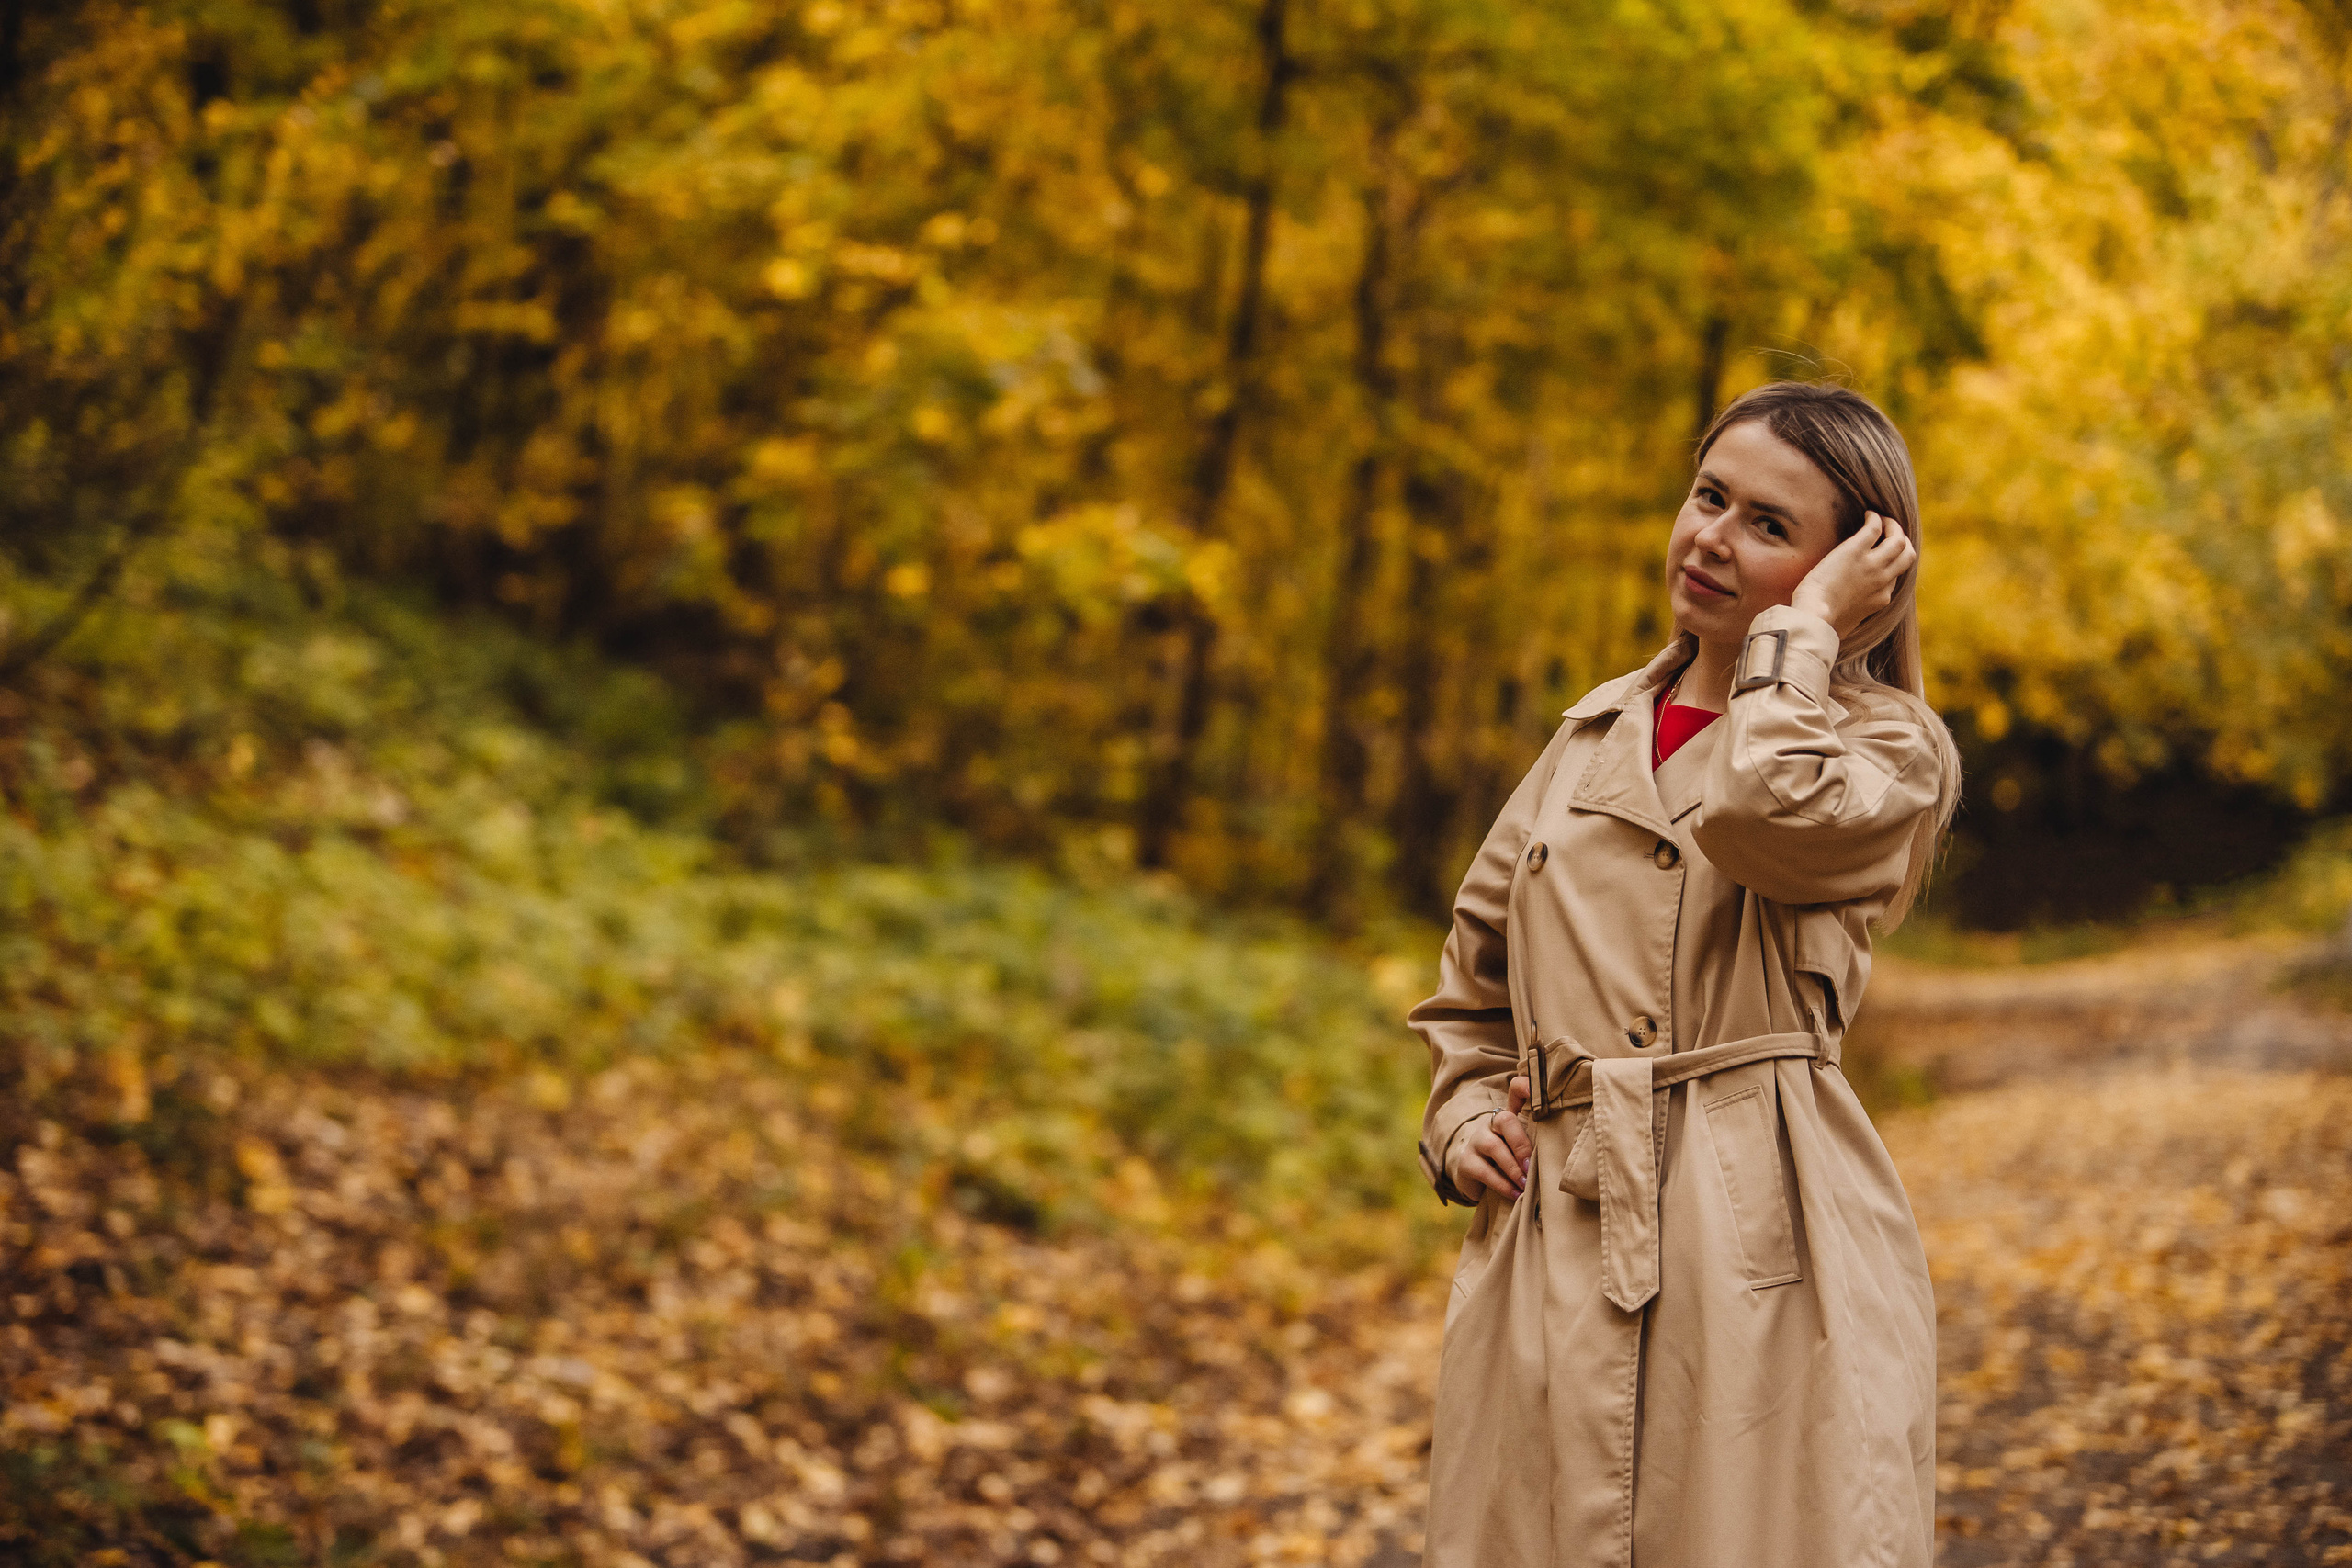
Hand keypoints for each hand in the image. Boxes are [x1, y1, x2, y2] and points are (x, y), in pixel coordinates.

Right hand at [1450, 1074, 1533, 1201]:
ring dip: (1513, 1167)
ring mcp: (1477, 1141)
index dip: (1526, 1087)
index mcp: (1511, 1115)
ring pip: (1494, 1146)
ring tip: (1526, 1183)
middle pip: (1505, 1119)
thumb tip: (1569, 1148)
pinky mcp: (1466, 1162)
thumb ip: (1542, 1143)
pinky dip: (1502, 1184)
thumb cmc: (1511, 1161)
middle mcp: (1491, 1123)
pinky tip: (1515, 1194)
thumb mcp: (1526, 1149)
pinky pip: (1484, 1171)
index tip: (1537, 1092)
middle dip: (1522, 1143)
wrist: (1476, 1179)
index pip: (1516, 1090)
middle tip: (1532, 1164)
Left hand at [1790, 510, 1914, 640]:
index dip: (1892, 562)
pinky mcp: (1855, 551)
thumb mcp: (1848, 623)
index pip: (1897, 575)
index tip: (1881, 554)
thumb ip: (1854, 614)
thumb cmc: (1823, 623)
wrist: (1814, 617)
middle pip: (1907, 555)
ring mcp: (1872, 565)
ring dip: (1893, 526)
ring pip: (1898, 540)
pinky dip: (1875, 518)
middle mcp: (1883, 580)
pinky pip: (1874, 527)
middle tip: (1890, 532)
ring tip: (1882, 520)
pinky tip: (1868, 514)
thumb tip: (1845, 619)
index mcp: (1882, 598)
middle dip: (1902, 540)